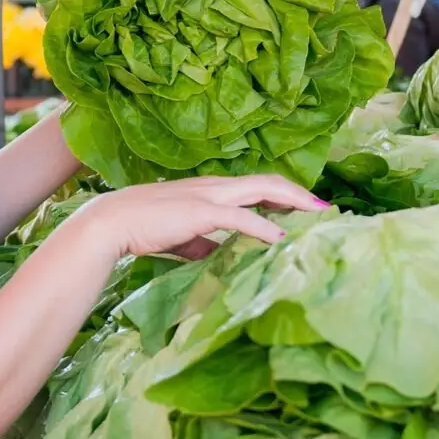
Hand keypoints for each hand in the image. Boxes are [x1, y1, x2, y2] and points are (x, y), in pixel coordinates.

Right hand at [66, 174, 329, 259]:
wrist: (112, 222)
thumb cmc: (143, 228)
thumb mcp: (182, 236)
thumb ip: (204, 242)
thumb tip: (220, 255)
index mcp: (212, 191)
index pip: (258, 186)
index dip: (285, 195)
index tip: (308, 208)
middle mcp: (216, 187)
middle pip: (269, 182)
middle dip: (299, 194)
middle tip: (327, 208)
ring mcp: (209, 197)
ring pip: (261, 191)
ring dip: (292, 202)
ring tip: (317, 215)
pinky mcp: (200, 212)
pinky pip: (239, 218)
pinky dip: (262, 227)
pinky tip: (279, 238)